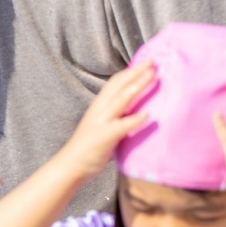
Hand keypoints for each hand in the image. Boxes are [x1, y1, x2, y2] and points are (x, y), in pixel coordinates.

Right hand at [60, 62, 154, 178]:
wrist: (71, 165)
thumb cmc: (88, 147)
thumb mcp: (100, 124)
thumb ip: (114, 115)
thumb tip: (134, 109)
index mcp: (98, 106)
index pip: (114, 83)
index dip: (130, 71)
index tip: (145, 62)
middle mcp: (100, 110)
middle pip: (120, 86)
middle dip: (137, 72)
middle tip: (154, 61)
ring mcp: (102, 122)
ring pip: (122, 99)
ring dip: (139, 86)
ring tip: (155, 77)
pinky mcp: (106, 137)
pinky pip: (123, 126)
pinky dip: (135, 120)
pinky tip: (148, 115)